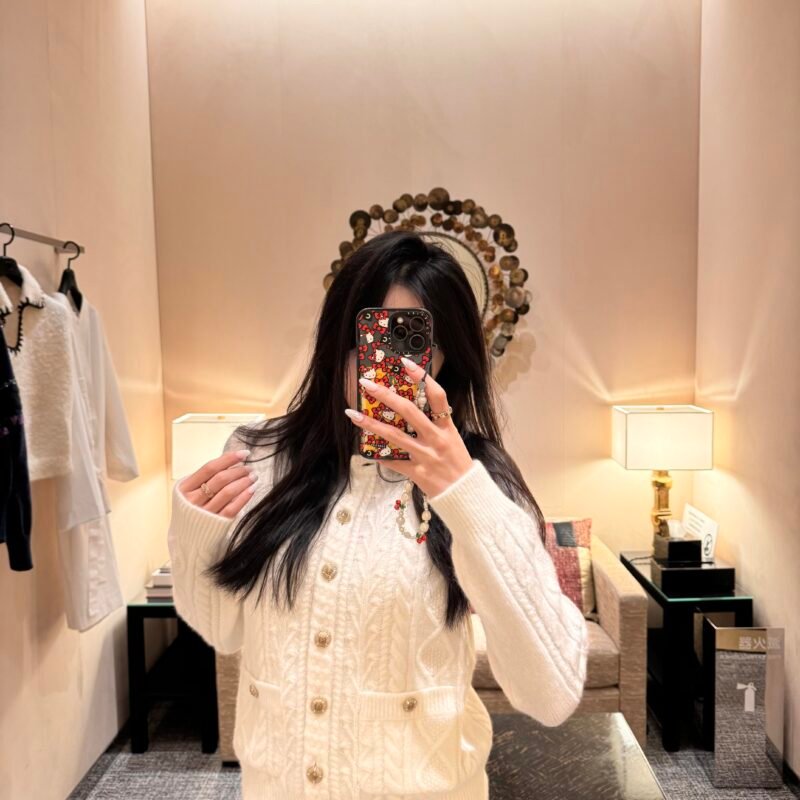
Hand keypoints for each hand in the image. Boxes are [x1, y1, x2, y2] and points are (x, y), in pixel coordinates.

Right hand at [178, 449, 257, 518]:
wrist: (186, 538)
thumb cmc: (192, 507)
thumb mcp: (191, 490)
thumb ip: (207, 476)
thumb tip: (232, 458)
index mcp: (185, 488)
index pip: (209, 468)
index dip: (229, 458)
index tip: (244, 453)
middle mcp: (193, 500)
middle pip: (220, 479)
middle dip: (239, 470)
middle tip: (250, 467)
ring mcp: (204, 513)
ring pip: (228, 492)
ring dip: (244, 481)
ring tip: (253, 476)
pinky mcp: (216, 524)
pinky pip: (232, 509)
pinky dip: (244, 497)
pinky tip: (252, 489)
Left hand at [345, 357, 473, 496]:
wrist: (466, 494)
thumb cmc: (457, 464)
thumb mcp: (452, 439)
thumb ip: (435, 424)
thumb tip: (410, 407)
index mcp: (447, 427)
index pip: (437, 396)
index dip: (422, 377)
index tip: (405, 363)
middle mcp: (436, 439)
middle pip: (409, 411)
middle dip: (386, 395)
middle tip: (367, 384)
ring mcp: (426, 456)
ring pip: (394, 436)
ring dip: (371, 424)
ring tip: (352, 414)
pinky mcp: (417, 473)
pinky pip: (393, 462)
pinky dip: (378, 455)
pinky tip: (364, 449)